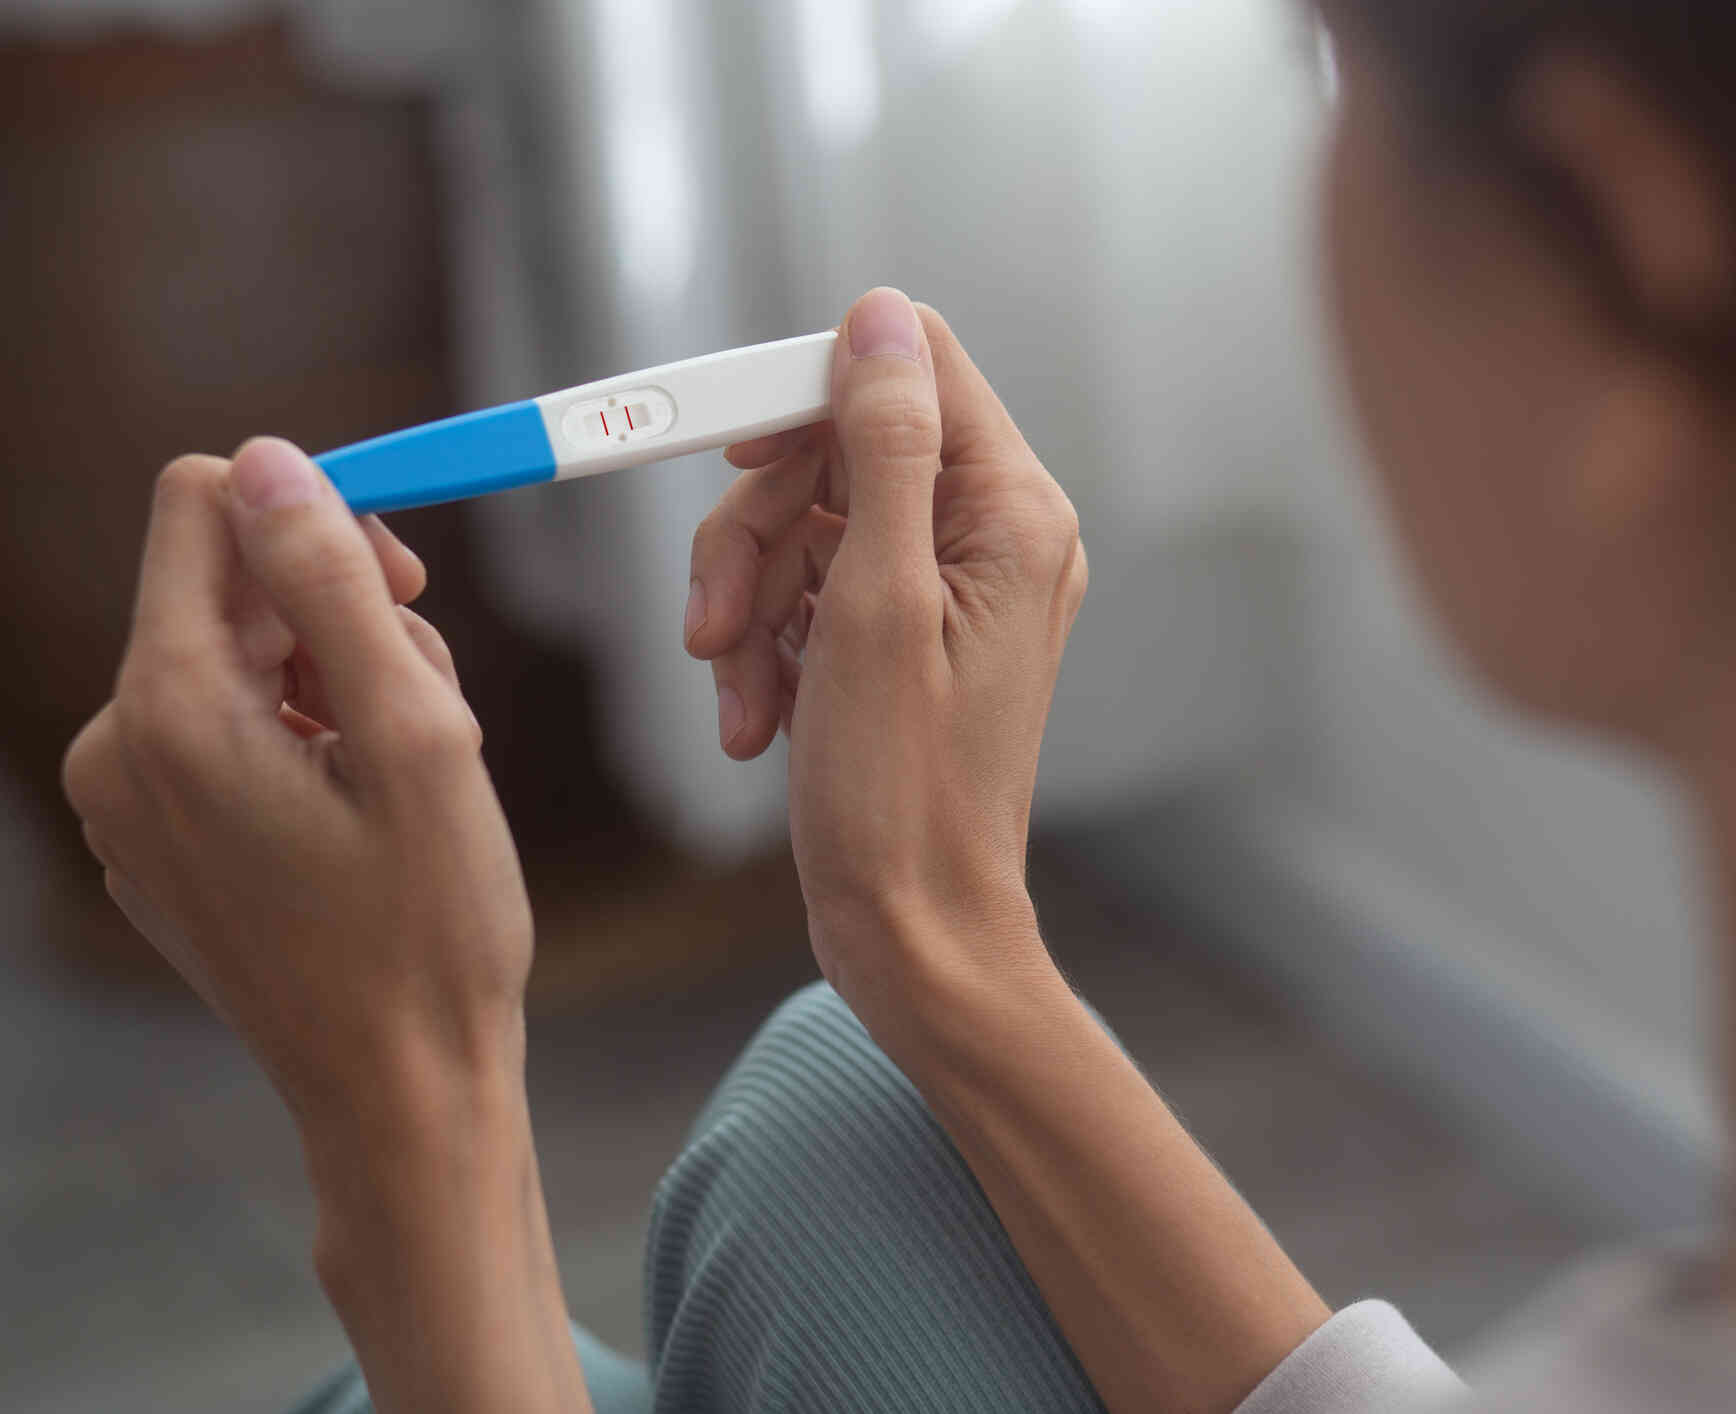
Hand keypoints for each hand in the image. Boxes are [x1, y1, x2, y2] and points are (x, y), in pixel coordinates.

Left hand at [62, 439, 531, 1134]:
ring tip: (404, 782)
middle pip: (228, 588)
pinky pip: (225, 733)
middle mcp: (114, 747)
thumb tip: (274, 462)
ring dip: (336, 687)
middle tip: (427, 715)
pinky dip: (304, 745)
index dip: (318, 517)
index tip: (403, 586)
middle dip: (341, 620)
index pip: (204, 507)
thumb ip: (337, 587)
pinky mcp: (156, 844)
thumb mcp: (417, 740)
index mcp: (170, 710)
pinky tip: (362, 822)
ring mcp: (126, 804)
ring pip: (239, 661)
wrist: (398, 1096)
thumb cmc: (429, 933)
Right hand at [683, 289, 1087, 1036]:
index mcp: (1012, 514)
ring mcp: (947, 590)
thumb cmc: (901, 791)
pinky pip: (810, 593)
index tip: (727, 454)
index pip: (910, 366)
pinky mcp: (903, 639)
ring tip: (736, 694)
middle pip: (836, 448)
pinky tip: (756, 721)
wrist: (912, 931)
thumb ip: (885, 448)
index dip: (803, 394)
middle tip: (713, 623)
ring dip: (747, 603)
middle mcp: (992, 538)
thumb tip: (881, 318)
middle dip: (755, 533)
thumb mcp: (876, 603)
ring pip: (806, 524)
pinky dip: (766, 647)